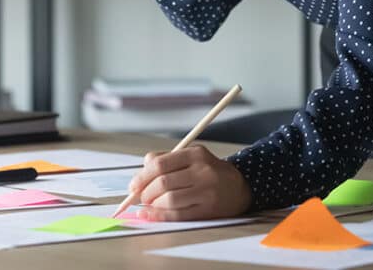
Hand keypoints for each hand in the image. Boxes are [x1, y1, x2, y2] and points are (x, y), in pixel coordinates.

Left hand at [127, 145, 252, 220]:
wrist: (239, 187)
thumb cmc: (208, 172)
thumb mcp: (191, 157)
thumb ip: (165, 159)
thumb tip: (140, 172)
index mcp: (195, 154)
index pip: (160, 164)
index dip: (142, 176)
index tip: (133, 185)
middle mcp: (202, 171)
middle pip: (163, 183)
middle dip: (146, 193)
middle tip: (141, 197)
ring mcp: (206, 191)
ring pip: (169, 200)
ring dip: (153, 205)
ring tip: (150, 205)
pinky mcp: (208, 210)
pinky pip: (178, 215)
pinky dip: (160, 216)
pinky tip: (151, 214)